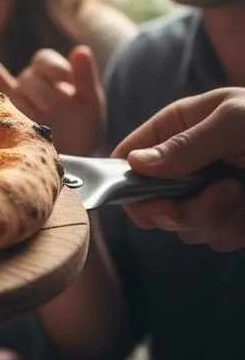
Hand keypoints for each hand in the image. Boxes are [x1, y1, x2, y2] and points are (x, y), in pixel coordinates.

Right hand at [0, 45, 104, 155]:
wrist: (73, 154)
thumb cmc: (84, 125)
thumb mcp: (91, 101)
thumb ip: (86, 75)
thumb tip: (81, 49)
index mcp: (54, 71)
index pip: (44, 59)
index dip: (53, 68)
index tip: (65, 81)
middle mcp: (33, 79)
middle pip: (29, 77)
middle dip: (44, 93)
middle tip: (55, 111)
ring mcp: (18, 94)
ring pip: (16, 90)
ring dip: (29, 103)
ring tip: (42, 119)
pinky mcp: (6, 109)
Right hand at [113, 88, 244, 250]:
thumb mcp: (234, 121)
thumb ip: (185, 144)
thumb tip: (135, 165)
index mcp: (177, 127)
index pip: (128, 157)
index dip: (127, 182)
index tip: (147, 201)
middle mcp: (184, 162)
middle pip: (149, 201)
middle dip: (179, 209)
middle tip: (218, 196)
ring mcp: (206, 192)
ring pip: (182, 225)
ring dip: (212, 219)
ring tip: (243, 196)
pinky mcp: (229, 218)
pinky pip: (212, 238)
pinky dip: (232, 231)